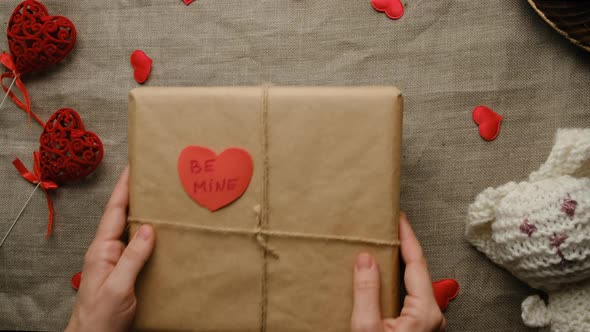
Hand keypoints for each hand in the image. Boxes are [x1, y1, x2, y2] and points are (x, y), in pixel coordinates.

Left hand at [66, 167, 154, 331]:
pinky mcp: (124, 271)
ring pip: (131, 230)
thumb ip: (132, 258)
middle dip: (135, 194)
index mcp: (101, 250)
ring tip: (160, 198)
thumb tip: (148, 229)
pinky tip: (161, 232)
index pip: (115, 212)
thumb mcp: (118, 288)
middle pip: (122, 216)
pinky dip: (149, 234)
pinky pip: (137, 246)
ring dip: (144, 213)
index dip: (124, 188)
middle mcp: (107, 251)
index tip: (133, 168)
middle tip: (152, 177)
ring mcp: (115, 261)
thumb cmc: (100, 318)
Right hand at [351, 213, 445, 331]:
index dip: (407, 237)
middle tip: (390, 228)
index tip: (399, 218)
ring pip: (413, 284)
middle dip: (403, 247)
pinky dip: (397, 281)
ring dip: (399, 264)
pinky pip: (409, 297)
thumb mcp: (367, 327)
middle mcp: (432, 316)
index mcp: (425, 312)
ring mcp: (427, 323)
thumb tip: (365, 259)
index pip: (417, 263)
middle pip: (418, 271)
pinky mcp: (418, 329)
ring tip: (385, 247)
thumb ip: (367, 292)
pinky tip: (385, 276)